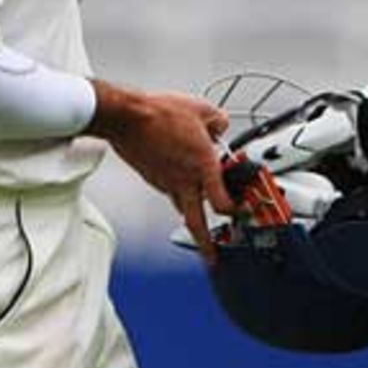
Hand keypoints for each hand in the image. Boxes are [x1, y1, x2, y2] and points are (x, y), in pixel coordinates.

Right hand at [89, 81, 233, 263]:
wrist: (126, 118)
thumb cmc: (159, 114)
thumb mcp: (201, 109)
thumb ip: (217, 122)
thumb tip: (221, 127)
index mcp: (202, 165)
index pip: (222, 203)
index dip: (234, 212)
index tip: (240, 214)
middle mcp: (185, 180)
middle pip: (197, 224)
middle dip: (206, 246)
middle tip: (212, 258)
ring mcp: (166, 183)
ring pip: (182, 207)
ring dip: (191, 217)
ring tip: (197, 224)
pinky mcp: (152, 178)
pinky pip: (169, 191)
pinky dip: (176, 191)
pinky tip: (178, 181)